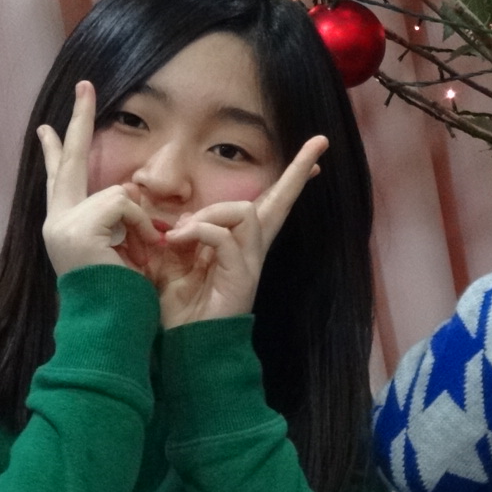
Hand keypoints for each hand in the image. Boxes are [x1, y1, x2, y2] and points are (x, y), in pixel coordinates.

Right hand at [37, 82, 164, 277]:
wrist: (112, 326)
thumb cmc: (122, 294)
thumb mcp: (120, 247)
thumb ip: (118, 218)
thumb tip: (127, 194)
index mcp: (65, 226)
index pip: (59, 180)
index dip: (56, 152)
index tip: (46, 129)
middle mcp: (55, 222)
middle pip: (71, 162)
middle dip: (80, 121)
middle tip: (86, 86)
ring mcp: (61, 225)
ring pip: (118, 194)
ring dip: (141, 223)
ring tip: (140, 254)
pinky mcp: (76, 230)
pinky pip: (124, 207)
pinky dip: (140, 227)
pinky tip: (137, 251)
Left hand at [152, 136, 327, 328]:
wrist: (182, 348)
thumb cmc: (176, 309)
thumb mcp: (171, 263)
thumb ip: (180, 237)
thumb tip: (181, 215)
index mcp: (237, 244)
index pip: (267, 205)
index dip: (289, 180)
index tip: (316, 156)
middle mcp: (251, 250)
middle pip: (280, 203)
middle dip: (297, 171)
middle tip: (320, 143)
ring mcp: (250, 263)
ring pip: (246, 212)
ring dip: (210, 214)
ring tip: (181, 232)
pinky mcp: (242, 277)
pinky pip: (226, 237)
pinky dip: (199, 232)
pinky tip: (177, 242)